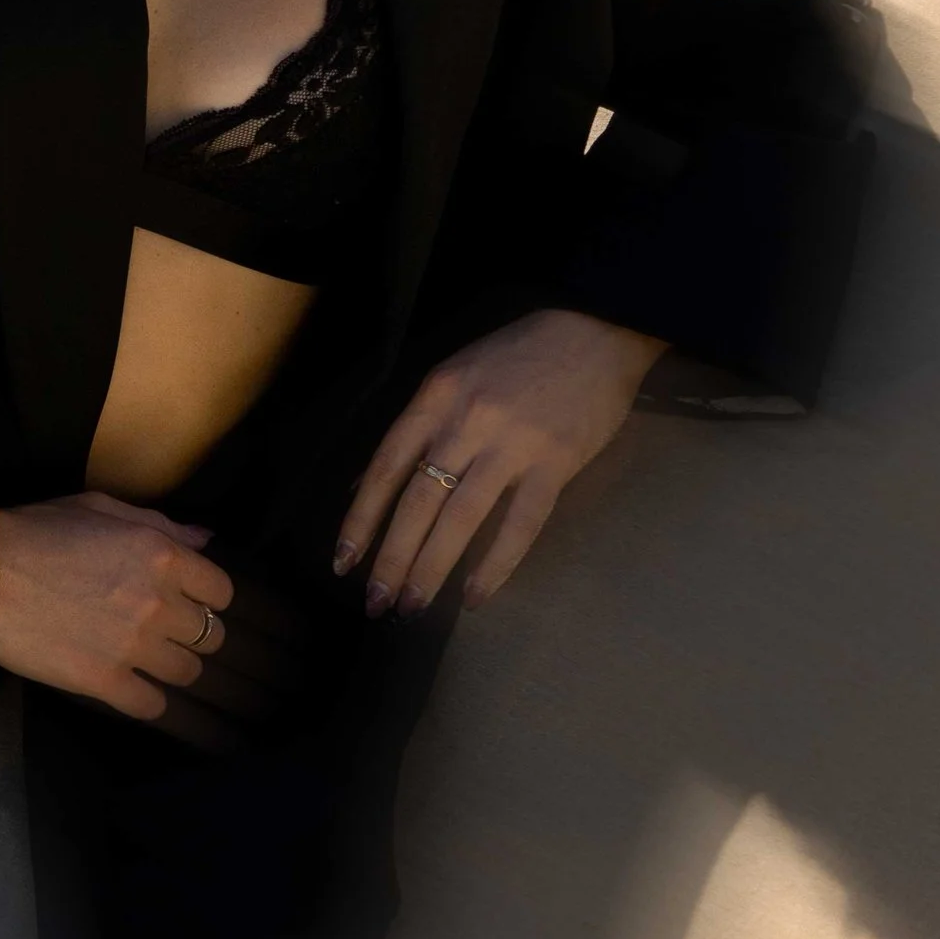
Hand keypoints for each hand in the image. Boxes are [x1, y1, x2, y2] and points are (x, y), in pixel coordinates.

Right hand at [0, 491, 233, 717]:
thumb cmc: (35, 531)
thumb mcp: (102, 508)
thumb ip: (160, 524)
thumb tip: (205, 539)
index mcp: (162, 554)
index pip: (221, 593)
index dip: (207, 600)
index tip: (188, 603)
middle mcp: (157, 601)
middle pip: (210, 636)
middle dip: (193, 636)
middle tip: (166, 634)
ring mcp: (133, 644)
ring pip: (186, 673)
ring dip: (172, 668)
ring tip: (145, 661)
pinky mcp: (102, 680)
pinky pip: (151, 705)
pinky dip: (147, 701)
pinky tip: (130, 690)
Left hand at [336, 308, 666, 615]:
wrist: (597, 331)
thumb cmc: (519, 355)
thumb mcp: (454, 375)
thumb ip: (415, 429)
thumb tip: (367, 484)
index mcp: (435, 397)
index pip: (385, 468)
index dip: (361, 520)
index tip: (343, 562)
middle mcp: (465, 422)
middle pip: (417, 501)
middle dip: (391, 558)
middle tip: (376, 603)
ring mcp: (511, 445)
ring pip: (460, 519)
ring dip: (431, 569)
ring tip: (413, 607)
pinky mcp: (555, 464)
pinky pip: (520, 525)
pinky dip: (495, 565)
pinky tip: (476, 597)